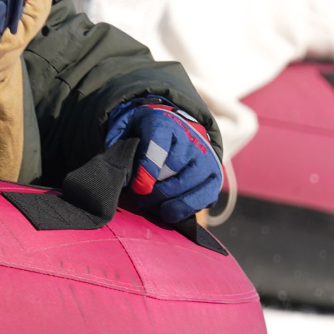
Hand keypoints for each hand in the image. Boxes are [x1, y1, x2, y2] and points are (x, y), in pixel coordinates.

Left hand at [106, 98, 221, 223]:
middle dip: (153, 191)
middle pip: (172, 170)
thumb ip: (118, 143)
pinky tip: (170, 211)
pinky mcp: (215, 176)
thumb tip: (117, 170)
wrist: (179, 130)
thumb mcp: (131, 129)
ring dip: (167, 202)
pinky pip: (204, 197)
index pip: (158, 145)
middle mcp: (190, 138)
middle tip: (140, 198)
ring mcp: (205, 157)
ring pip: (187, 185)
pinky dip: (185, 208)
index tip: (138, 187)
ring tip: (153, 207)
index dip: (148, 168)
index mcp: (164, 123)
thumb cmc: (149, 135)